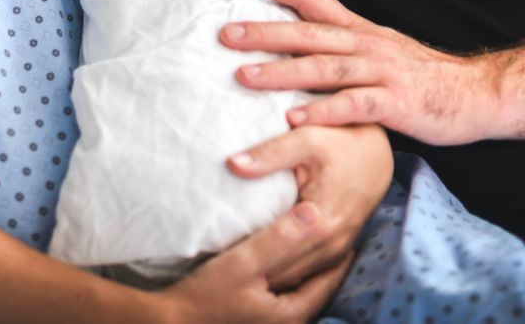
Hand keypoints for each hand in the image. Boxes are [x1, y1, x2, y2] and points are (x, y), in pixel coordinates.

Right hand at [153, 204, 352, 323]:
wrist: (172, 322)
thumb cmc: (205, 296)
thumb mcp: (244, 262)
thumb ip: (279, 237)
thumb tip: (314, 212)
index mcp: (292, 313)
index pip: (329, 282)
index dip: (341, 257)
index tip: (352, 234)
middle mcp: (286, 323)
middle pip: (317, 290)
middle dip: (328, 265)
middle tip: (338, 238)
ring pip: (301, 293)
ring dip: (308, 271)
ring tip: (314, 247)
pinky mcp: (254, 320)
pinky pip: (284, 297)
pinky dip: (290, 279)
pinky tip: (282, 265)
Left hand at [223, 0, 503, 144]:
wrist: (478, 94)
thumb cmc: (422, 77)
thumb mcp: (377, 51)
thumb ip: (340, 45)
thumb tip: (294, 39)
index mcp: (358, 30)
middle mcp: (366, 45)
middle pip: (307, 33)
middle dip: (263, 31)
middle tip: (224, 33)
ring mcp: (381, 73)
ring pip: (324, 68)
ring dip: (282, 72)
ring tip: (244, 76)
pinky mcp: (395, 104)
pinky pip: (353, 107)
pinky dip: (323, 111)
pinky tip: (295, 119)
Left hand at [228, 122, 391, 289]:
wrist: (377, 152)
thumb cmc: (341, 141)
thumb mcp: (305, 138)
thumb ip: (269, 153)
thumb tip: (232, 164)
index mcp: (323, 221)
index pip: (275, 250)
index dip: (245, 252)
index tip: (215, 250)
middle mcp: (333, 244)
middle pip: (284, 270)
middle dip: (253, 266)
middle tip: (218, 260)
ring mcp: (338, 251)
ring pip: (295, 275)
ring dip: (267, 271)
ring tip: (234, 263)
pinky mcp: (338, 250)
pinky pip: (306, 270)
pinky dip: (284, 268)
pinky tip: (261, 261)